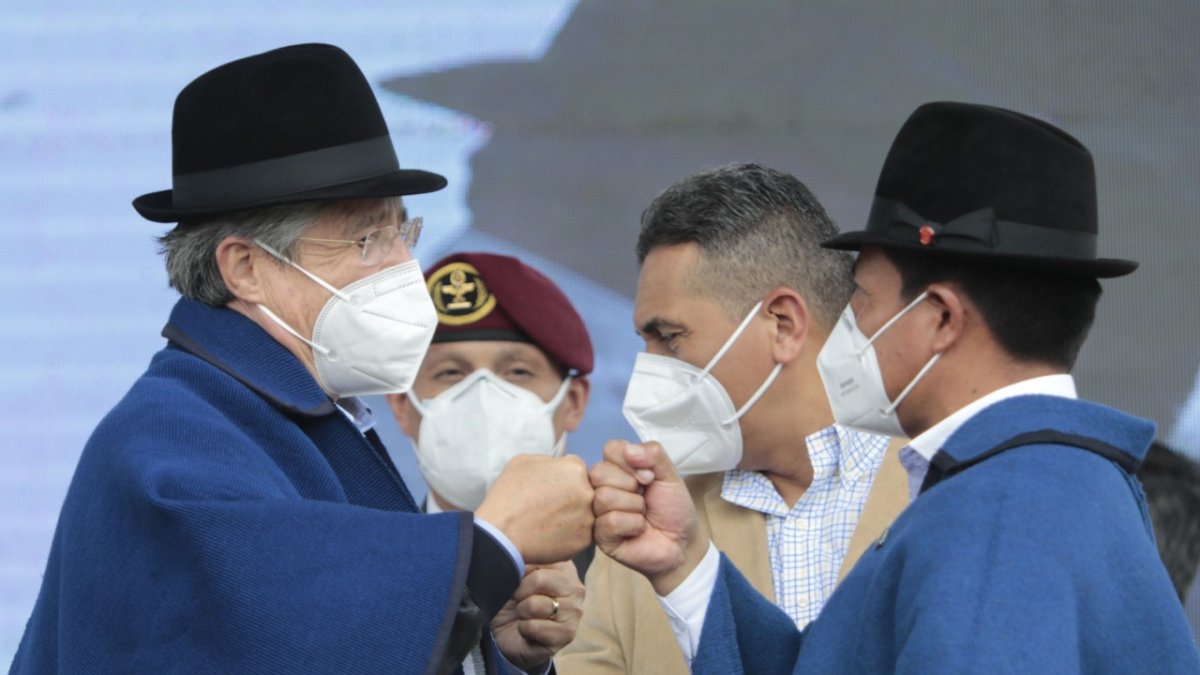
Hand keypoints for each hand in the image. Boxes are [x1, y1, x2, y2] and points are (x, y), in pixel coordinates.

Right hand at [477, 454, 593, 564]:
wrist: (500, 533)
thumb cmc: (508, 495)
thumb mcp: (524, 461)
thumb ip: (550, 460)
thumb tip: (560, 464)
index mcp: (575, 468)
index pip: (578, 469)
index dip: (563, 478)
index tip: (549, 488)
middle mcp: (587, 491)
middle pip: (585, 491)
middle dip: (571, 496)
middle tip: (549, 506)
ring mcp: (588, 517)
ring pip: (586, 513)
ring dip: (573, 516)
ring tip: (548, 522)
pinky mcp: (585, 541)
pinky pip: (582, 534)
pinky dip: (569, 535)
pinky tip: (550, 535)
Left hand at [491, 561, 584, 670]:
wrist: (509, 635)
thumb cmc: (511, 601)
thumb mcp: (512, 575)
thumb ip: (519, 559)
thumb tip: (514, 549)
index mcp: (564, 566)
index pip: (541, 556)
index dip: (520, 570)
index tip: (517, 579)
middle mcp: (575, 586)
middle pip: (539, 579)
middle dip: (519, 593)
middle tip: (519, 601)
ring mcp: (574, 611)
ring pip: (535, 605)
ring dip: (521, 613)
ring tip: (525, 616)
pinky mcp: (567, 634)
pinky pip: (534, 627)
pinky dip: (523, 629)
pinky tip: (529, 631)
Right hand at [590, 440, 708, 594]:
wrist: (683, 542)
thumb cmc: (673, 508)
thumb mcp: (669, 474)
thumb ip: (653, 454)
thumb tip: (629, 450)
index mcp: (617, 469)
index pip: (610, 449)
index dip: (631, 462)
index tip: (649, 478)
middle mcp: (602, 488)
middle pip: (599, 472)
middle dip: (631, 485)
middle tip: (645, 497)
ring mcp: (598, 512)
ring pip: (604, 497)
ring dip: (634, 506)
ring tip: (643, 514)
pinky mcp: (600, 536)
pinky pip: (610, 521)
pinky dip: (633, 525)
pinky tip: (638, 530)